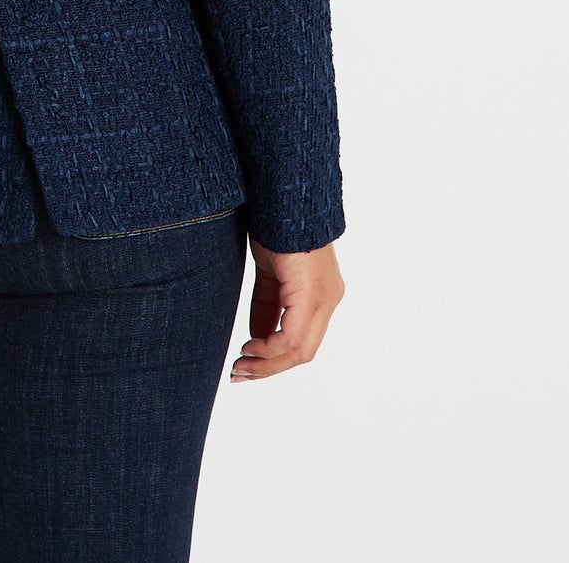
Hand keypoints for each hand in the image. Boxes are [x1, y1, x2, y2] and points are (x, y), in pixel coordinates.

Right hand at [231, 236, 343, 380]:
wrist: (284, 195)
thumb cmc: (277, 224)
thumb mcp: (269, 272)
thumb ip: (267, 305)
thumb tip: (257, 337)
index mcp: (321, 293)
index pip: (302, 339)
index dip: (274, 358)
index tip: (246, 363)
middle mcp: (328, 299)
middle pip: (303, 352)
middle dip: (268, 367)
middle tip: (239, 373)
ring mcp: (324, 298)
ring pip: (300, 350)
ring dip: (266, 363)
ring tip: (241, 366)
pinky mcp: (311, 293)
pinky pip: (293, 336)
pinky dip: (270, 348)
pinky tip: (250, 346)